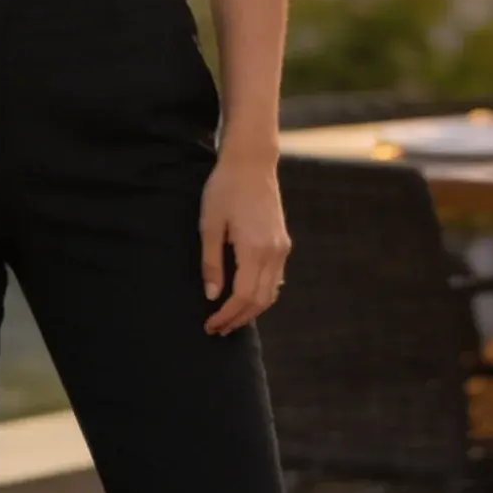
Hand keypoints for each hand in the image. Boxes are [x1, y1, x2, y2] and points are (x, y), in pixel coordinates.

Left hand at [199, 154, 289, 333]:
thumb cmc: (225, 189)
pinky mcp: (282, 243)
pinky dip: (261, 295)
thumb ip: (211, 262)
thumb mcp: (209, 224)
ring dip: (250, 311)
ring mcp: (281, 248)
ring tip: (229, 320)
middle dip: (238, 319)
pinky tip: (245, 299)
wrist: (252, 163)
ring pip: (270, 293)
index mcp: (254, 249)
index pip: (242, 296)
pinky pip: (275, 280)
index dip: (226, 315)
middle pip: (259, 301)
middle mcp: (273, 253)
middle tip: (216, 329)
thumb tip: (212, 296)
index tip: (209, 325)